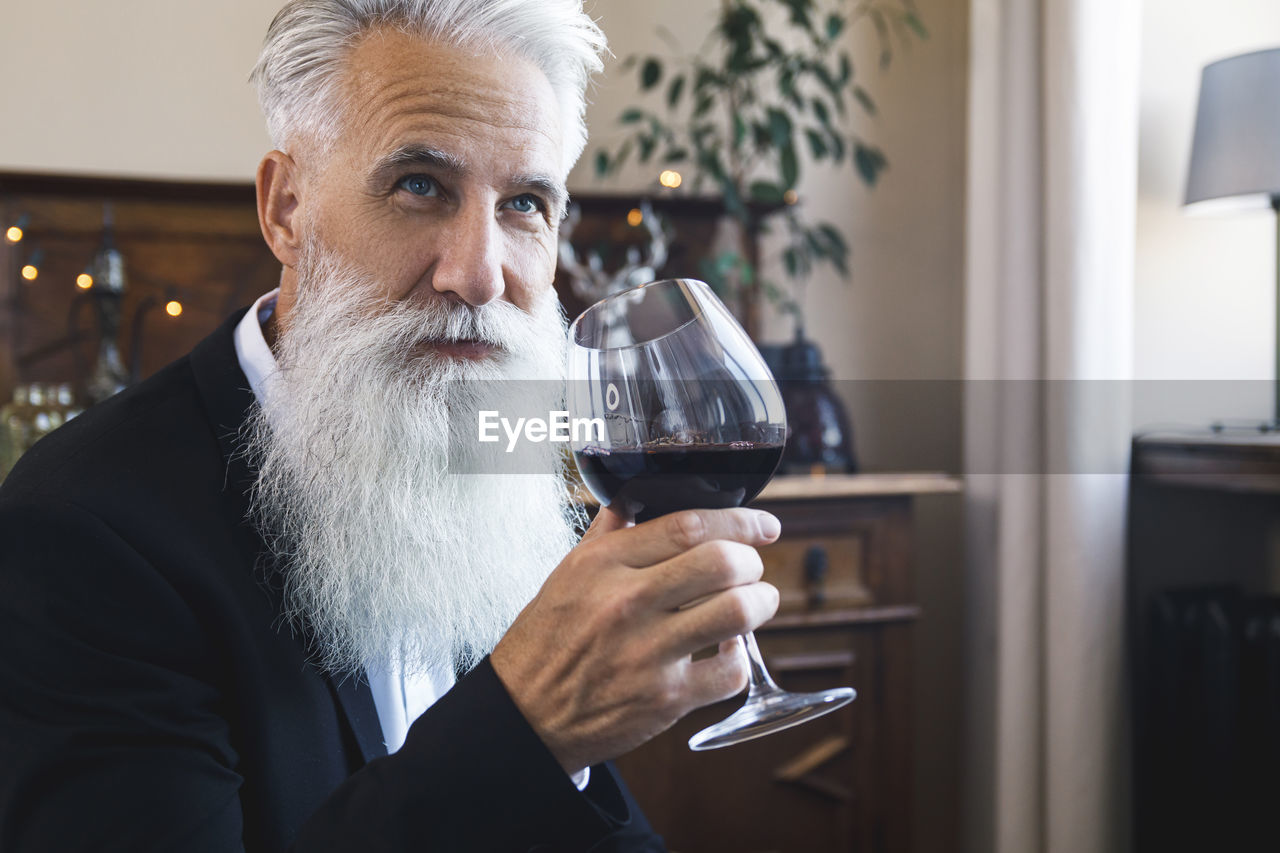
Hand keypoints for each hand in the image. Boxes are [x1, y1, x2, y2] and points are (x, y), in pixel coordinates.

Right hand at [490, 506, 781, 774]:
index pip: (688, 525)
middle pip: (722, 563)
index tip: (763, 526)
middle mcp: (626, 603)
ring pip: (736, 613)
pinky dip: (741, 657)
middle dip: (752, 561)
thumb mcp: (567, 573)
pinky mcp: (666, 698)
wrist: (526, 715)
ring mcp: (648, 652)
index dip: (739, 520)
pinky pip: (732, 671)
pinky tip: (727, 649)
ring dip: (761, 603)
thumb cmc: (546, 641)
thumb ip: (609, 533)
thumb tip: (640, 496)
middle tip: (752, 568)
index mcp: (602, 564)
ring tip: (756, 602)